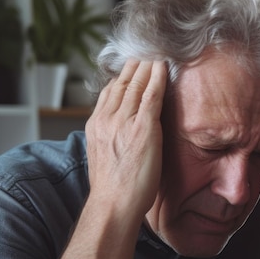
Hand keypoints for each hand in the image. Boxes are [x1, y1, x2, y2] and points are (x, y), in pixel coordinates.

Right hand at [85, 59, 166, 218]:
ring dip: (146, 67)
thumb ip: (109, 139)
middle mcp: (107, 118)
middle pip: (121, 83)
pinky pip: (151, 94)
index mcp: (96, 125)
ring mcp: (124, 121)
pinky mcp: (142, 128)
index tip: (129, 69)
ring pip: (136, 84)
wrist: (113, 204)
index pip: (109, 93)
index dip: (121, 77)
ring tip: (155, 55)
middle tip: (144, 54)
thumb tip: (118, 134)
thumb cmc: (113, 189)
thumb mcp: (103, 157)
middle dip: (134, 66)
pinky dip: (157, 77)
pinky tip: (163, 67)